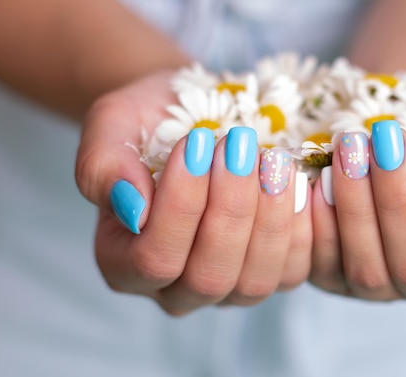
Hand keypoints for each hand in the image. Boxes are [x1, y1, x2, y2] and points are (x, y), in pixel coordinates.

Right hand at [75, 72, 311, 315]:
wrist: (190, 116)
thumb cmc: (147, 123)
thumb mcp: (110, 127)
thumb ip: (103, 168)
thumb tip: (134, 210)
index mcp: (123, 263)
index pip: (154, 259)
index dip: (181, 205)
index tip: (196, 142)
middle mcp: (174, 288)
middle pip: (208, 277)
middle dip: (230, 209)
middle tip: (239, 145)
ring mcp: (227, 287)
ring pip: (254, 281)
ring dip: (269, 216)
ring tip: (272, 159)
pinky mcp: (270, 274)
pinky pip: (294, 270)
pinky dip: (302, 226)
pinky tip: (298, 180)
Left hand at [309, 86, 405, 304]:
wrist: (391, 126)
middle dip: (399, 199)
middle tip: (385, 139)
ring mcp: (376, 285)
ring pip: (367, 268)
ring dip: (356, 206)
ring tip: (350, 148)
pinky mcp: (330, 275)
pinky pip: (320, 261)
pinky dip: (316, 219)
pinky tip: (318, 177)